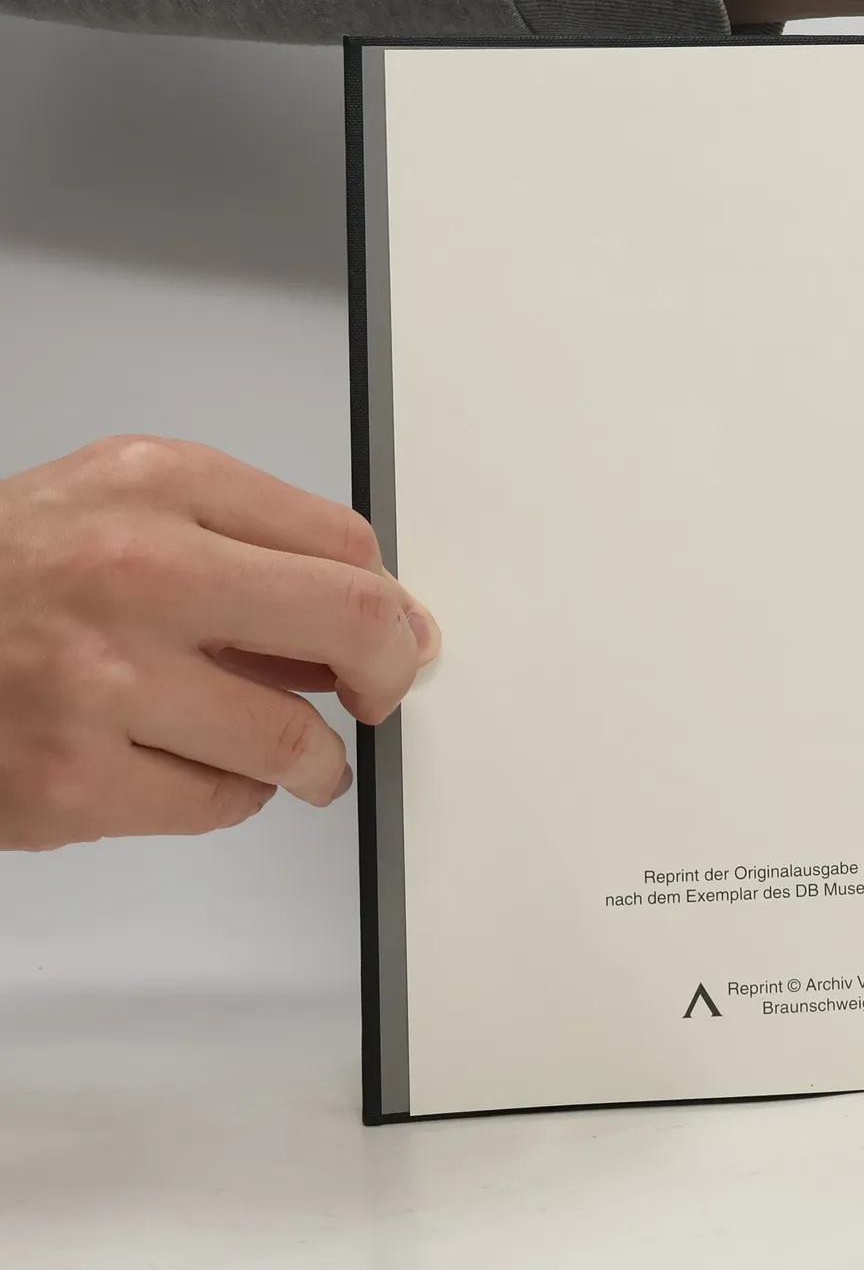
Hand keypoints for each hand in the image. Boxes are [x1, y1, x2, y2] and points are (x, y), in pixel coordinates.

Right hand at [0, 437, 438, 849]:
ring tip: (306, 760)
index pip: (342, 543)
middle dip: (388, 671)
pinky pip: (214, 804)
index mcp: (156, 486)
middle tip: (383, 695)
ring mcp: (98, 685)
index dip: (390, 600)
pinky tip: (201, 770)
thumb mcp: (121, 500)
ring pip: (289, 738)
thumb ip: (247, 536)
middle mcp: (133, 574)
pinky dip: (229, 795)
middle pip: (349, 622)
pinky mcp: (66, 784)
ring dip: (314, 759)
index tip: (398, 632)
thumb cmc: (6, 570)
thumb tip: (371, 610)